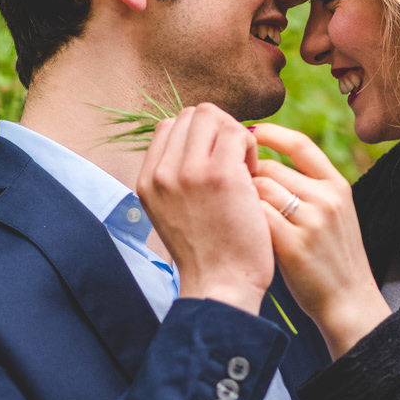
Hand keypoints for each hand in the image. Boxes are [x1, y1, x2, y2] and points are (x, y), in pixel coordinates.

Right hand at [134, 104, 270, 314]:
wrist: (219, 286)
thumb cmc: (206, 252)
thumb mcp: (171, 211)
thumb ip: (175, 176)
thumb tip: (197, 141)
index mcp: (147, 180)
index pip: (170, 125)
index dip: (199, 136)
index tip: (214, 163)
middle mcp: (162, 173)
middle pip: (193, 114)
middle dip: (218, 130)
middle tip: (233, 164)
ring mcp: (189, 172)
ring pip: (215, 116)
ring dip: (235, 137)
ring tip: (243, 171)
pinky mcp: (221, 175)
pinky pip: (239, 133)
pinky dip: (251, 149)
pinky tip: (253, 177)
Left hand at [250, 123, 389, 358]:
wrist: (348, 301)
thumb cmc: (331, 257)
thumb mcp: (333, 214)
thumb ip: (307, 188)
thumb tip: (259, 163)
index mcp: (337, 185)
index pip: (300, 144)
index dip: (270, 134)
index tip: (248, 133)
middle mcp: (327, 198)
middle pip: (269, 169)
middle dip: (245, 177)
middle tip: (231, 191)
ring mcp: (312, 221)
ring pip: (259, 189)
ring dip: (240, 199)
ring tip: (236, 213)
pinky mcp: (294, 245)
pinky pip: (255, 217)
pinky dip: (241, 220)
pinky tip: (239, 230)